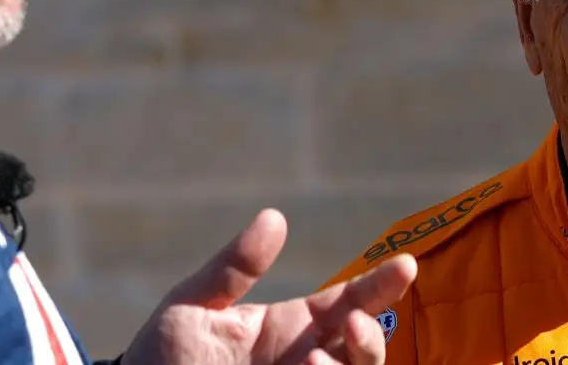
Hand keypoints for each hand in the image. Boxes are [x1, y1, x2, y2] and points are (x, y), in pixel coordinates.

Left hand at [121, 209, 416, 364]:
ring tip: (314, 359)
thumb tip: (275, 217)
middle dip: (372, 339)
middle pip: (363, 352)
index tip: (405, 265)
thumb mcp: (193, 306)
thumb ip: (233, 268)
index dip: (379, 285)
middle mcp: (303, 363)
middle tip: (356, 323)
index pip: (347, 304)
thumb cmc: (162, 357)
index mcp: (288, 329)